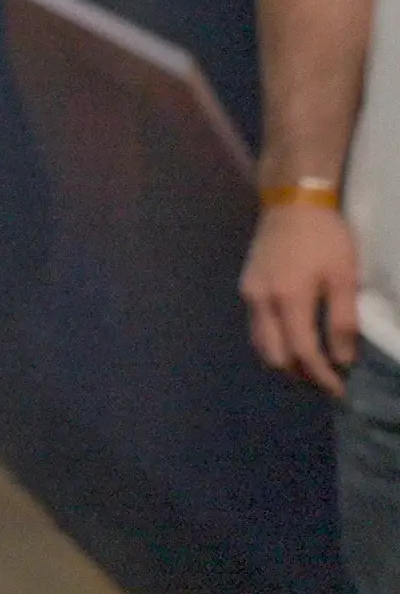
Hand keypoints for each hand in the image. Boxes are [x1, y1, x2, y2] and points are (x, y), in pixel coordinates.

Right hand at [243, 200, 363, 396]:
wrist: (292, 202)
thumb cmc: (325, 238)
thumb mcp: (344, 277)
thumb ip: (342, 320)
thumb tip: (342, 359)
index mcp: (288, 299)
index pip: (302, 352)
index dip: (321, 376)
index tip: (340, 391)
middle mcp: (261, 302)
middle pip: (274, 355)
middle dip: (300, 375)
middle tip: (326, 381)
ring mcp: (250, 294)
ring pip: (261, 344)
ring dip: (285, 362)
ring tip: (312, 367)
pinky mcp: (248, 287)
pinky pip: (258, 328)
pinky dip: (276, 344)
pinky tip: (294, 341)